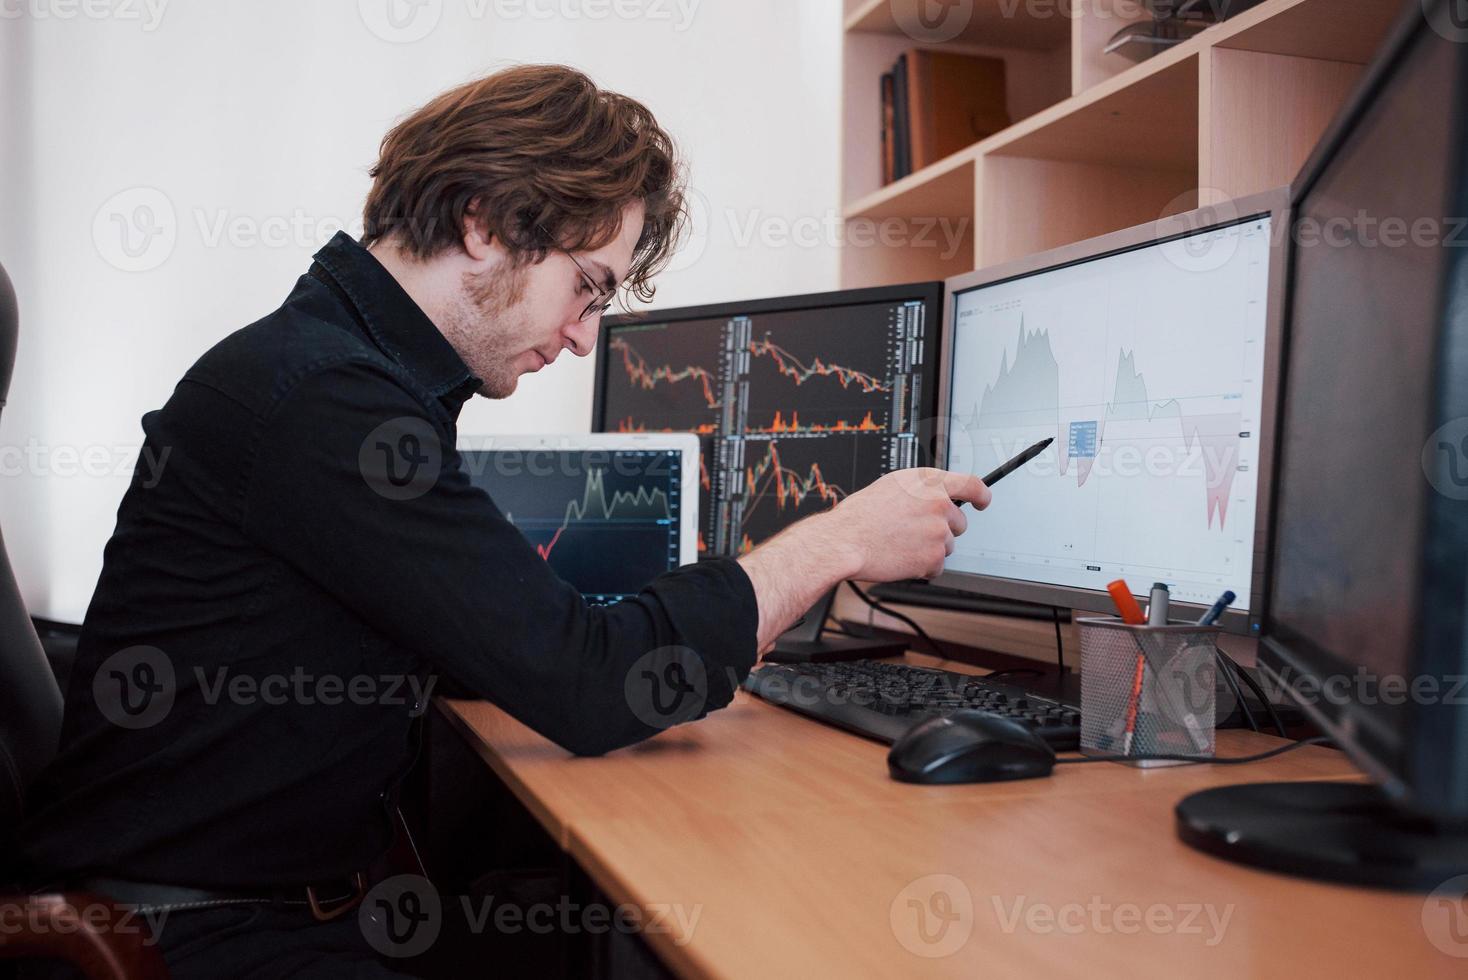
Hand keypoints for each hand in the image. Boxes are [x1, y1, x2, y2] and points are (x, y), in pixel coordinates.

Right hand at [821, 468, 990, 581]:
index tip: (983, 501)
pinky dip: (922, 567)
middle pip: (959, 523)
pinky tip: (902, 558)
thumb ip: (921, 490)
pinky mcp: (933, 557)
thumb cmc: (861, 516)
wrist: (845, 541)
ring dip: (929, 549)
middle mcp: (938, 504)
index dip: (982, 495)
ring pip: (947, 546)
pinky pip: (937, 566)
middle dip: (942, 530)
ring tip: (901, 544)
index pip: (971, 484)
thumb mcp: (892, 486)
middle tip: (914, 532)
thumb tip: (937, 497)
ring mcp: (938, 531)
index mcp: (929, 482)